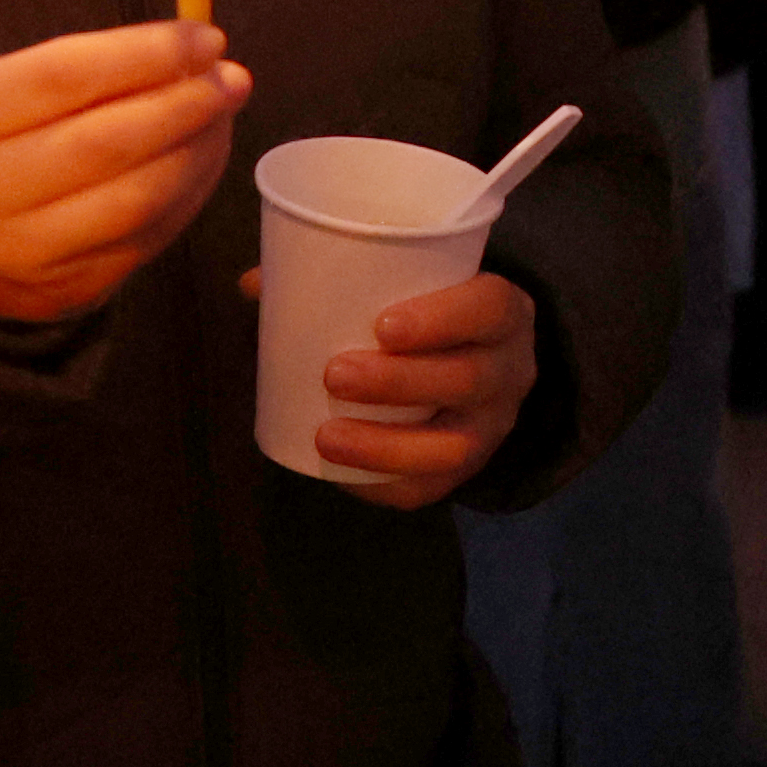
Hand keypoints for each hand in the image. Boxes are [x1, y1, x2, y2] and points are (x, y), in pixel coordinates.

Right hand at [0, 19, 250, 328]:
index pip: (64, 75)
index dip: (145, 54)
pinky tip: (203, 160)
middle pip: (105, 143)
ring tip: (223, 117)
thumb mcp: (7, 86)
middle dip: (184, 105)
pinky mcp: (62, 289)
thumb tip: (195, 54)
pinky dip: (188, 194)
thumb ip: (89, 66)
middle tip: (232, 80)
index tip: (204, 39)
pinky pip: (145, 238)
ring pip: (134, 199)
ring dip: (197, 153)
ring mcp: (22, 250)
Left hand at [306, 269, 539, 506]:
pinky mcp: (467, 470)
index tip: (382, 326)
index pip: (489, 309)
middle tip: (334, 373)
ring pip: (452, 447)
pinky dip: (383, 483)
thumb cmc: (433, 313)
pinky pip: (432, 489)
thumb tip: (256, 282)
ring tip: (327, 435)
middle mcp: (510, 372)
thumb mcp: (413, 285)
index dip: (442, 319)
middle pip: (467, 380)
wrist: (485, 363)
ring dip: (387, 445)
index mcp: (503, 313)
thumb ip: (343, 276)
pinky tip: (340, 471)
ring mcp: (491, 427)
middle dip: (398, 382)